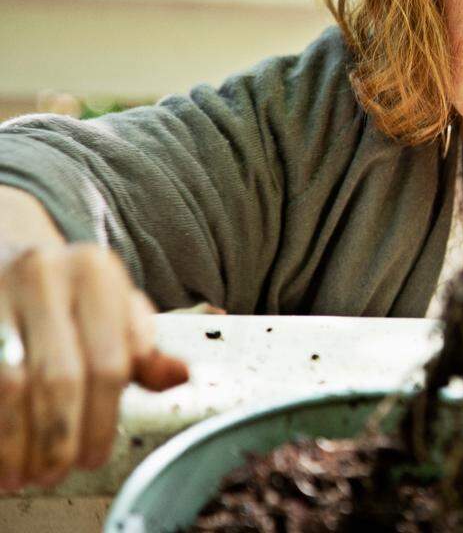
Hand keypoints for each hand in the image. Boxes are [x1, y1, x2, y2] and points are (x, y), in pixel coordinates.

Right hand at [0, 243, 188, 490]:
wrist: (3, 256)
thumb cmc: (65, 295)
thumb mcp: (111, 311)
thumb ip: (143, 351)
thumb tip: (178, 377)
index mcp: (96, 272)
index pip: (111, 361)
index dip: (101, 420)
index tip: (92, 457)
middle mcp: (46, 273)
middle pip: (60, 377)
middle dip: (60, 438)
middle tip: (56, 472)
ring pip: (10, 385)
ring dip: (17, 442)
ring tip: (23, 473)